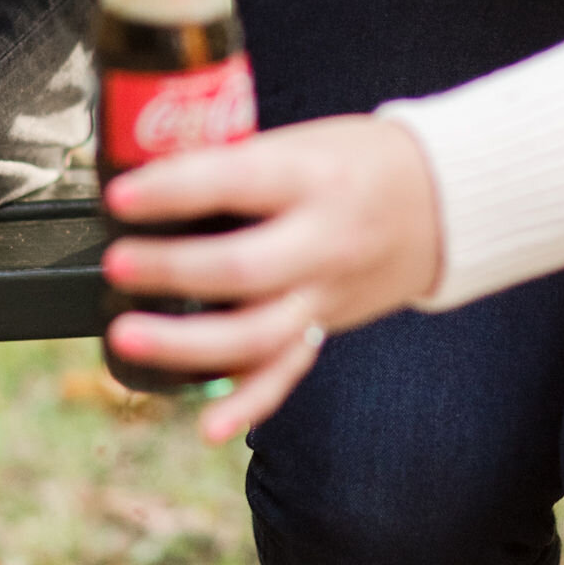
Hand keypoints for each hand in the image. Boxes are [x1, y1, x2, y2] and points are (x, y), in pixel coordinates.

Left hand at [103, 115, 443, 440]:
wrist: (445, 200)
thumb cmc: (360, 158)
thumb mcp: (304, 139)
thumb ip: (238, 160)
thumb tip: (147, 170)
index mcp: (313, 177)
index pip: (236, 181)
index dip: (174, 189)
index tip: (122, 195)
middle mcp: (323, 240)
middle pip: (245, 268)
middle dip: (173, 270)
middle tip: (118, 264)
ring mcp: (326, 292)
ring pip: (258, 333)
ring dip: (188, 344)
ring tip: (127, 337)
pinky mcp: (327, 326)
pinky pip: (287, 371)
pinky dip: (248, 404)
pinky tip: (208, 426)